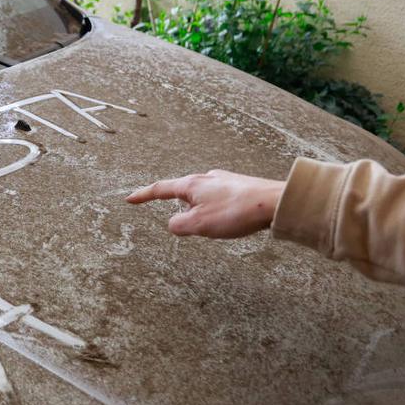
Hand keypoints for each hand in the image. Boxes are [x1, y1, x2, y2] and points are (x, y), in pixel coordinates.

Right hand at [126, 170, 285, 238]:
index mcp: (191, 185)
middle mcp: (205, 178)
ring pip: (202, 196)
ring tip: (213, 226)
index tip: (129, 199)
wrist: (275, 202)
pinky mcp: (239, 187)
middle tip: (183, 222)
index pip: (160, 189)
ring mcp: (224, 181)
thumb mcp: (198, 225)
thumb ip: (178, 226)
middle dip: (179, 206)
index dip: (143, 195)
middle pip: (182, 191)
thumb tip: (174, 224)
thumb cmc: (236, 212)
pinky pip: (219, 199)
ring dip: (201, 211)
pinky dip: (217, 210)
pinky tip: (229, 218)